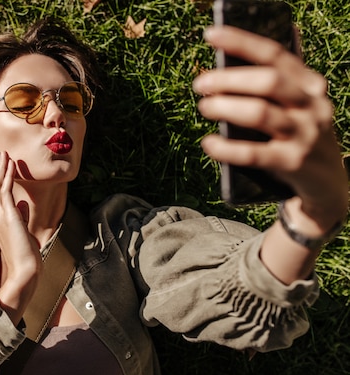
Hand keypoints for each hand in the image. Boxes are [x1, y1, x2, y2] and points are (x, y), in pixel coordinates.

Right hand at [0, 152, 41, 324]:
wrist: (24, 270)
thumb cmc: (26, 256)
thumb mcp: (24, 232)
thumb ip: (21, 218)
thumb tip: (21, 206)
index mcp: (0, 221)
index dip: (1, 180)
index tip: (4, 167)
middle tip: (0, 154)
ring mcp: (0, 215)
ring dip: (1, 168)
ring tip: (4, 153)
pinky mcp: (7, 215)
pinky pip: (4, 190)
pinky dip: (6, 175)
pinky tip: (10, 164)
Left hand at [194, 26, 347, 225]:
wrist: (328, 185)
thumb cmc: (299, 137)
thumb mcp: (297, 106)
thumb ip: (277, 82)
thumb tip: (243, 51)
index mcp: (310, 85)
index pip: (275, 55)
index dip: (241, 42)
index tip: (210, 34)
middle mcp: (312, 105)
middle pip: (268, 81)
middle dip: (229, 79)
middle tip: (200, 83)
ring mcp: (305, 135)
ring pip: (260, 113)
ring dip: (225, 107)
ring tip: (203, 106)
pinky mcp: (294, 163)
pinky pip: (253, 153)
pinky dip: (226, 148)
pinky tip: (208, 144)